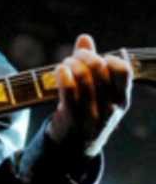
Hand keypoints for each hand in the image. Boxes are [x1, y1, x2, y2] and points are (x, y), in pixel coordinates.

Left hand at [47, 34, 132, 156]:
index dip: (106, 57)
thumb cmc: (86, 109)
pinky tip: (59, 71)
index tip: (96, 59)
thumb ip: (90, 63)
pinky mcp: (73, 118)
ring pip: (82, 76)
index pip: (123, 70)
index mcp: (121, 98)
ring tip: (64, 66)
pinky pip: (68, 89)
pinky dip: (62, 74)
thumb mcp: (96, 90)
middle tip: (73, 59)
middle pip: (98, 68)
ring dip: (70, 64)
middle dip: (83, 56)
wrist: (74, 146)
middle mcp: (111, 107)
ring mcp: (93, 114)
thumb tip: (84, 38)